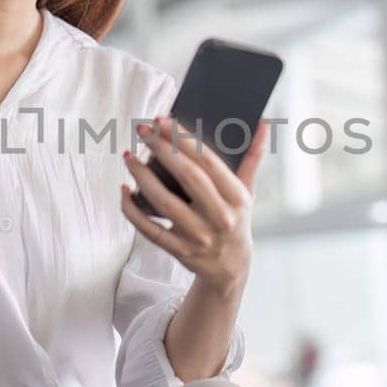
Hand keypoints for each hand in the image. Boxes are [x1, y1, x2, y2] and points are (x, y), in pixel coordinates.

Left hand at [119, 115, 270, 293]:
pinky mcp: (179, 251)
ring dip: (142, 177)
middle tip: (142, 129)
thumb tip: (263, 122)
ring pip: (164, 203)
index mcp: (238, 198)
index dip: (184, 139)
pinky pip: (149, 229)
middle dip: (162, 150)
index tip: (162, 119)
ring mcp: (199, 237)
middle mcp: (220, 218)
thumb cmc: (235, 218)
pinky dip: (132, 209)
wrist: (230, 268)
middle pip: (188, 178)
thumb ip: (253, 157)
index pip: (209, 162)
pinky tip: (123, 190)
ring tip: (128, 155)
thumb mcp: (248, 191)